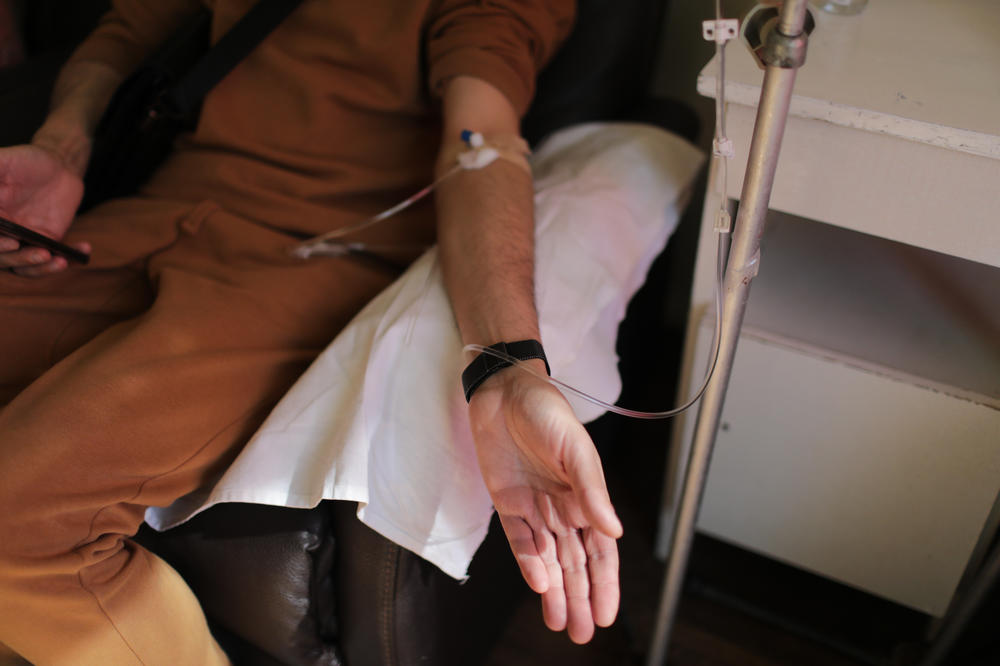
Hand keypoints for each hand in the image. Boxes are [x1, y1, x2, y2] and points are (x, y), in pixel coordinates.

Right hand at [0, 142, 87, 275]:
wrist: (58, 166)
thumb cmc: (26, 162)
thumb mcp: (4, 161)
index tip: (10, 241)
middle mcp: (1, 234)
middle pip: (0, 258)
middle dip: (14, 258)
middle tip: (33, 250)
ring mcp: (23, 241)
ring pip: (23, 266)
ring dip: (39, 267)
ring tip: (57, 259)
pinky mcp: (46, 243)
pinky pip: (53, 260)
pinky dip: (67, 259)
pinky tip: (84, 249)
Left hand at [469, 364, 622, 643]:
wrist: (504, 392)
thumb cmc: (547, 412)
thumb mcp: (575, 450)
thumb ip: (593, 491)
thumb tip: (614, 531)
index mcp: (587, 497)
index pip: (600, 551)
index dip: (605, 584)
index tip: (608, 614)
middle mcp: (563, 509)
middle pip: (574, 564)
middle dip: (579, 599)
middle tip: (583, 634)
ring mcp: (535, 509)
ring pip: (548, 561)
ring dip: (555, 592)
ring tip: (561, 625)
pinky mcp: (507, 505)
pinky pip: (520, 542)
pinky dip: (529, 564)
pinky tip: (538, 586)